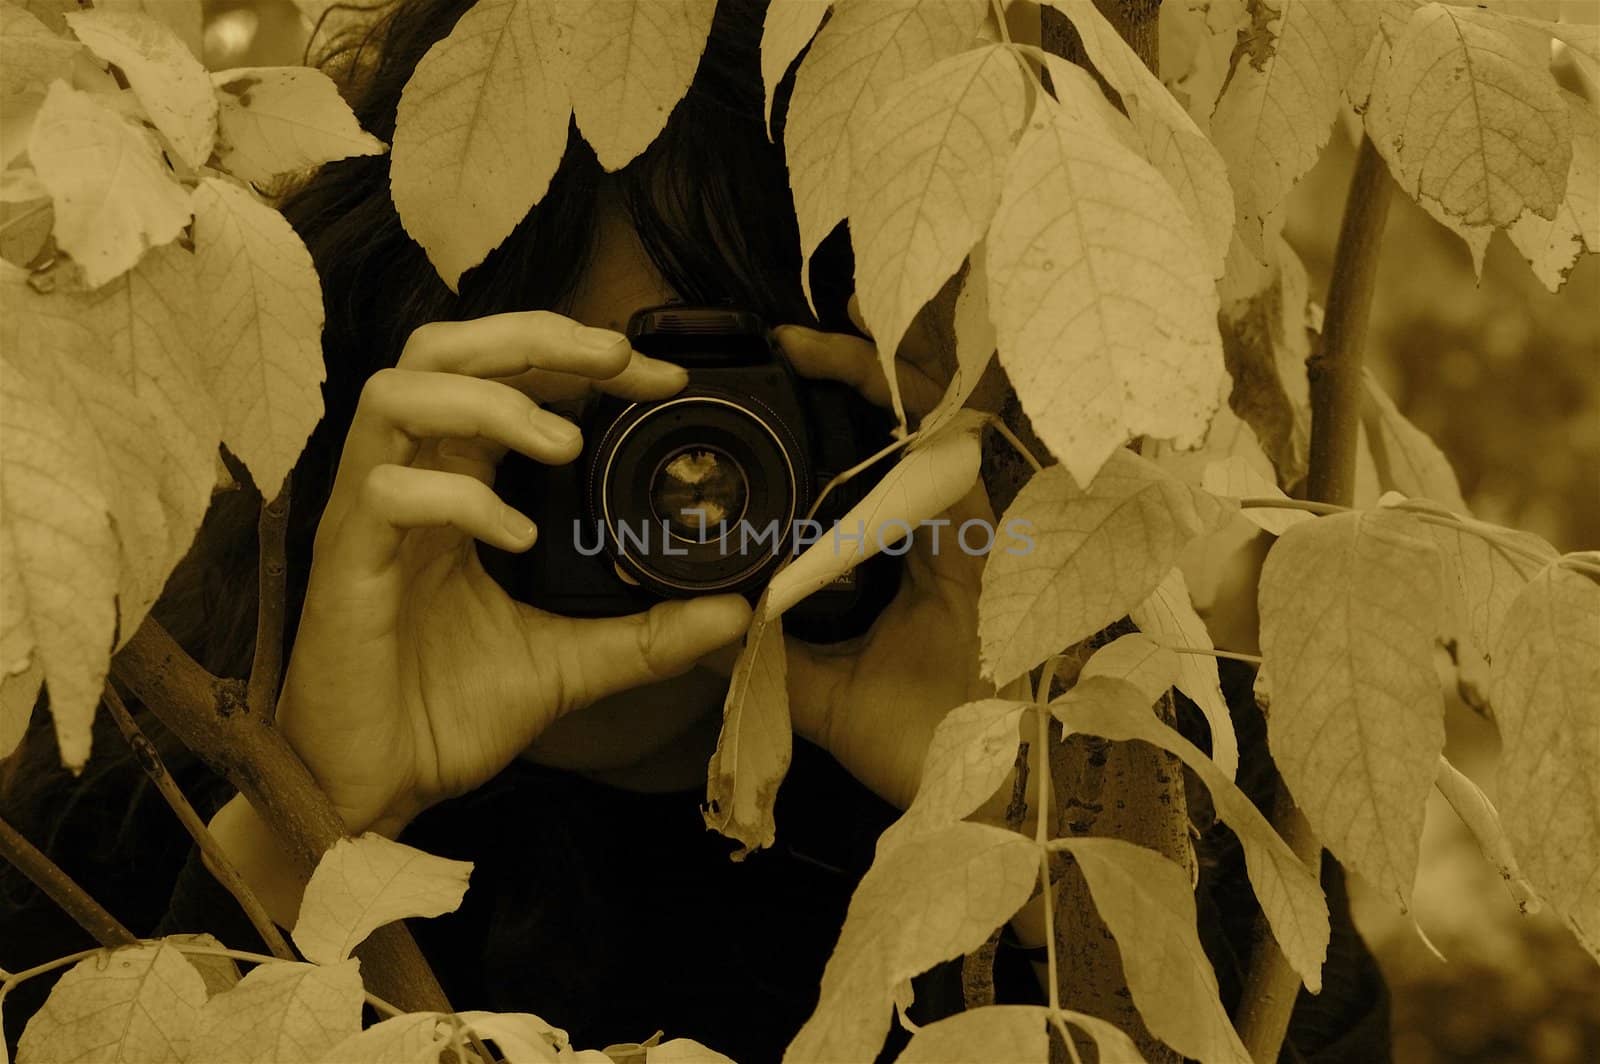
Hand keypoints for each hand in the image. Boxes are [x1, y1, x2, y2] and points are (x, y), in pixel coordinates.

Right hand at [276, 311, 751, 835]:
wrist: (370, 791)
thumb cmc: (443, 713)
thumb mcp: (568, 663)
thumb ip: (646, 633)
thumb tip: (737, 611)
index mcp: (451, 486)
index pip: (502, 377)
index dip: (576, 356)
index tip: (660, 376)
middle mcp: (405, 481)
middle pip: (441, 348)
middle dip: (534, 337)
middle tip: (619, 360)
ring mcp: (366, 516)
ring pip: (398, 393)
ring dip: (493, 401)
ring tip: (566, 445)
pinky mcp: (345, 564)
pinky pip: (386, 492)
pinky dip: (459, 497)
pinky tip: (518, 537)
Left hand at [773, 300, 992, 809]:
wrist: (990, 796)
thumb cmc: (923, 745)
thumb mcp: (825, 693)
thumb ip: (775, 652)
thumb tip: (706, 623)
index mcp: (911, 557)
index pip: (870, 470)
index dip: (830, 425)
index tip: (765, 395)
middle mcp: (945, 529)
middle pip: (902, 428)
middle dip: (850, 371)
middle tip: (784, 337)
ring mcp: (974, 526)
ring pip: (930, 422)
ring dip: (875, 370)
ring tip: (827, 321)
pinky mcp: (990, 534)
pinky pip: (945, 456)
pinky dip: (906, 407)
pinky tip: (863, 360)